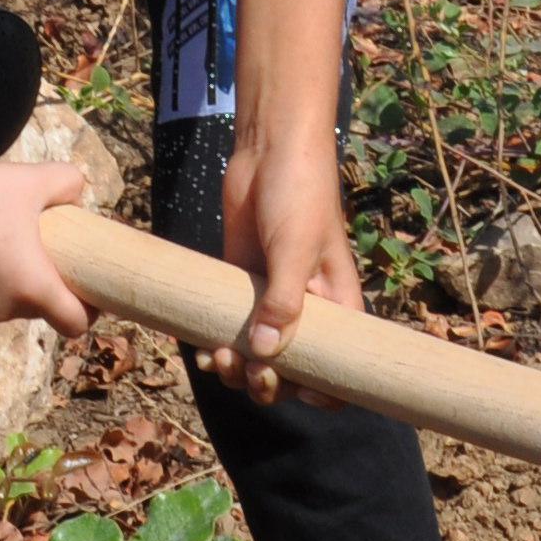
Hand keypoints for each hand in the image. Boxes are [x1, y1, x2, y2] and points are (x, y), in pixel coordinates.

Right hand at [0, 157, 91, 330]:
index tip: (87, 289)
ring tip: (0, 239)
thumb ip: (67, 182)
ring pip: (6, 300)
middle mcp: (5, 309)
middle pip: (39, 308)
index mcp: (33, 289)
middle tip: (41, 246)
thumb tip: (77, 191)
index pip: (75, 325)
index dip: (89, 311)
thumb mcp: (30, 179)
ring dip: (10, 280)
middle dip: (45, 282)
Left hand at [206, 138, 360, 403]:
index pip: (339, 366)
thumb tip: (264, 355)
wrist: (270, 149)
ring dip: (236, 369)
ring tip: (219, 358)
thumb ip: (282, 301)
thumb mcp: (296, 247)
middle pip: (289, 369)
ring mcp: (268, 297)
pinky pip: (229, 327)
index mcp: (336, 305)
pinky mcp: (238, 283)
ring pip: (254, 355)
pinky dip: (216, 344)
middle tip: (249, 372)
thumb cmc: (300, 193)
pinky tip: (201, 349)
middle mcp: (304, 308)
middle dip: (267, 382)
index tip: (296, 389)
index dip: (321, 391)